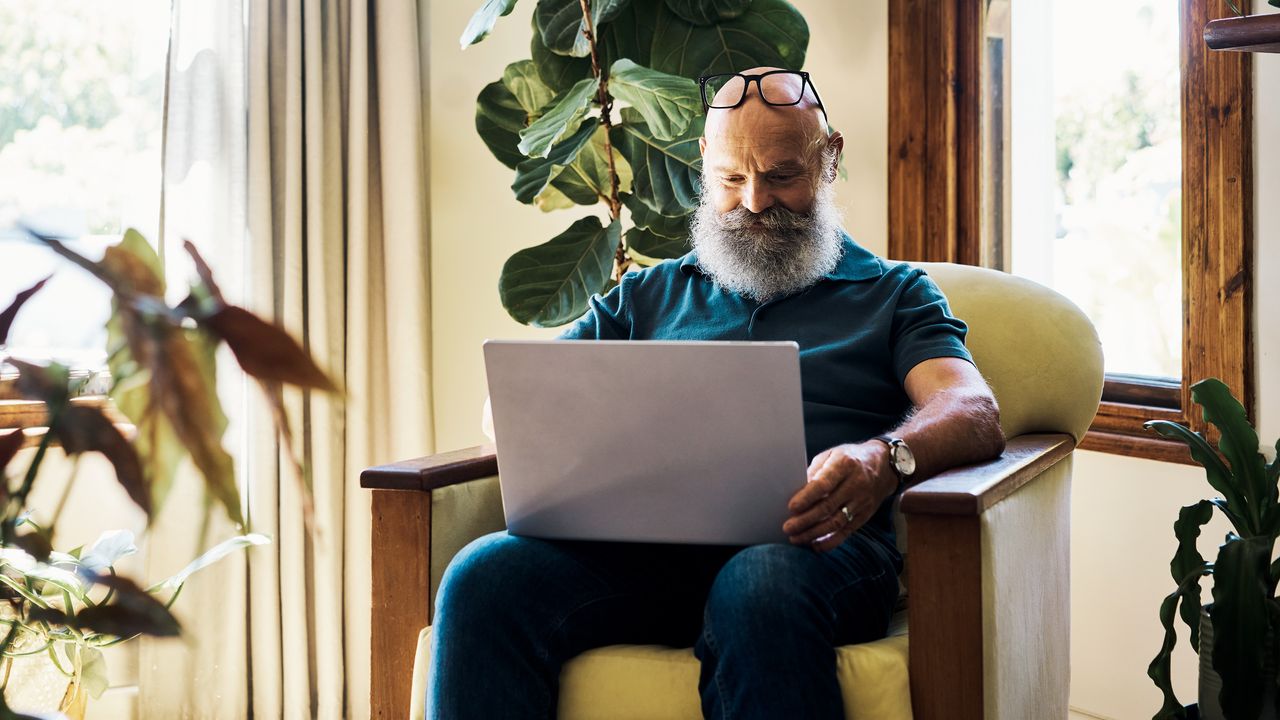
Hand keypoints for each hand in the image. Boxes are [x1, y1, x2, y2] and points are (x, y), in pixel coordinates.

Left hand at [783, 442, 897, 551]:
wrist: (885, 465)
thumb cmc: (851, 458)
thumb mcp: (832, 454)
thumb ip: (815, 471)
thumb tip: (797, 491)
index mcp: (844, 465)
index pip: (823, 484)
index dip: (806, 497)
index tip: (791, 507)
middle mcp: (855, 484)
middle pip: (827, 506)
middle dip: (805, 520)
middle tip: (787, 528)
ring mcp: (862, 502)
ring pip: (836, 522)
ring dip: (814, 533)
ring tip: (796, 538)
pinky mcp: (865, 515)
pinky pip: (847, 531)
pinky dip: (830, 541)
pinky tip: (815, 545)